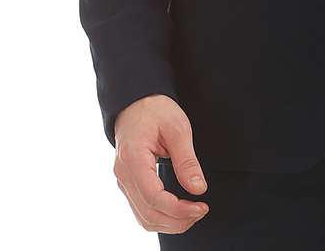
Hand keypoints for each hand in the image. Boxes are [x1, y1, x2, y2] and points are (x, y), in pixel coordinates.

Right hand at [112, 93, 209, 234]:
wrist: (135, 102)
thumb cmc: (155, 109)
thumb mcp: (177, 128)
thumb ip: (187, 160)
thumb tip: (198, 189)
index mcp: (133, 158)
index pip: (154, 197)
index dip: (179, 209)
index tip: (201, 207)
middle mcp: (123, 174)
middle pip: (148, 213)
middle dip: (177, 220)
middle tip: (201, 211)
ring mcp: (123, 180)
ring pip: (143, 217)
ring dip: (169, 223)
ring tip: (193, 213)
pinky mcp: (128, 183)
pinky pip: (141, 210)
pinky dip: (160, 216)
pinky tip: (178, 211)